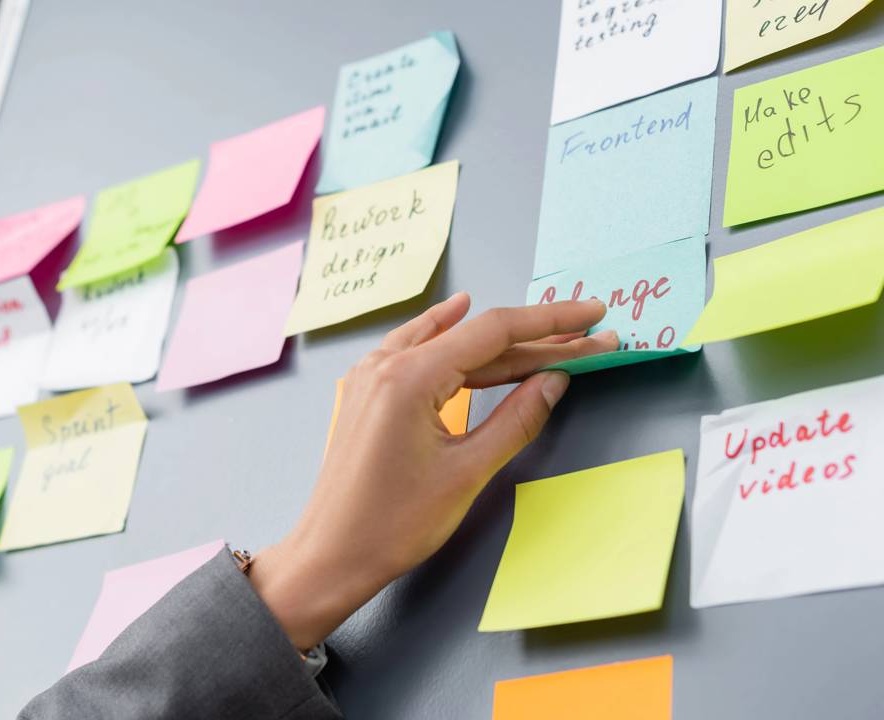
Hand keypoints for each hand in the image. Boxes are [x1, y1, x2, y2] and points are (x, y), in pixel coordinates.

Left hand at [249, 292, 615, 649]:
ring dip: (497, 342)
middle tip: (590, 339)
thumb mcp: (467, 472)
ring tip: (548, 335)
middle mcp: (386, 364)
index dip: (551, 324)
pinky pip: (412, 349)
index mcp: (410, 377)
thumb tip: (555, 380)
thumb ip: (516, 420)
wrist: (331, 554)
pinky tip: (458, 313)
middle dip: (536, 340)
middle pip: (475, 338)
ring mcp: (371, 376)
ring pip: (446, 343)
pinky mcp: (366, 393)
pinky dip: (444, 335)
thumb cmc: (394, 523)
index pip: (494, 332)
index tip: (594, 317)